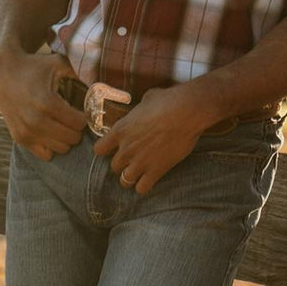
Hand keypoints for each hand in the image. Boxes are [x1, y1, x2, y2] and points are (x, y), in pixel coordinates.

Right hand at [0, 49, 84, 160]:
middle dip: (78, 128)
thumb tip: (101, 83)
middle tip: (75, 116)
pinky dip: (52, 145)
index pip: (79, 123)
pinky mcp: (20, 139)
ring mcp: (26, 132)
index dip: (86, 116)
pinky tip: (52, 130)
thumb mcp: (58, 63)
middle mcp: (36, 121)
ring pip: (61, 149)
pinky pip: (45, 155)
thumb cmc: (35, 67)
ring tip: (64, 122)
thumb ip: (81, 72)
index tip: (84, 108)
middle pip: (72, 138)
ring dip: (67, 137)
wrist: (3, 73)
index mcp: (48, 103)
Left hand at [92, 84, 211, 194]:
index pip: (99, 149)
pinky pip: (142, 189)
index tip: (114, 147)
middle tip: (133, 158)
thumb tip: (144, 106)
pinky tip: (150, 178)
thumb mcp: (148, 98)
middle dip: (122, 163)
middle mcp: (126, 149)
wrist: (186, 112)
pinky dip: (144, 185)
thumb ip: (140, 108)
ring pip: (124, 181)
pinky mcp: (155, 171)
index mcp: (121, 129)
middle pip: (114, 166)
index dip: (106, 149)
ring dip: (131, 177)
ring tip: (140, 172)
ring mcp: (140, 162)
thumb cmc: (168, 100)